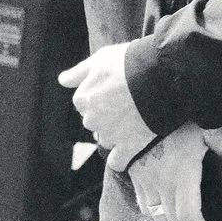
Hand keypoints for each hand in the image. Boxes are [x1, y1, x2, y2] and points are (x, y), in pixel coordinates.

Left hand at [58, 45, 153, 167]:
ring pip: (107, 139)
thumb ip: (79, 72)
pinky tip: (129, 150)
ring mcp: (109, 135)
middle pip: (95, 121)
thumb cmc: (128, 63)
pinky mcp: (128, 147)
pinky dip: (121, 159)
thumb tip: (62, 80)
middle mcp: (91, 120)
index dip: (100, 95)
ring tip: (135, 119)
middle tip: (127, 102)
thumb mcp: (101, 58)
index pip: (84, 102)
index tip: (115, 89)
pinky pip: (118, 162)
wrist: (159, 75)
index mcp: (82, 98)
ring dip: (116, 133)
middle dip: (107, 115)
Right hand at [128, 122, 221, 220]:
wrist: (148, 104)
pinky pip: (143, 204)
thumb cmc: (183, 118)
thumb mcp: (213, 132)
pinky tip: (166, 205)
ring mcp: (145, 180)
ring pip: (156, 216)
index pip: (189, 216)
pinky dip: (155, 212)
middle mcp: (161, 182)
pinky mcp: (135, 175)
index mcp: (182, 175)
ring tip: (187, 216)